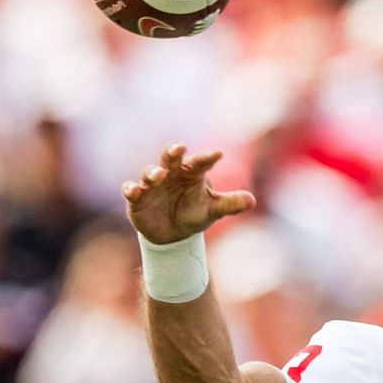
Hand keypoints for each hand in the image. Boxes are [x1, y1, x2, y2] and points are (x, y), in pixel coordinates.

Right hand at [122, 144, 253, 244]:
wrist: (172, 234)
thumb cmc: (194, 214)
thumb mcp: (212, 210)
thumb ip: (230, 203)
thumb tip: (252, 201)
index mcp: (191, 172)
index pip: (200, 162)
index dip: (208, 157)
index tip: (218, 154)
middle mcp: (170, 173)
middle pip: (170, 157)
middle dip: (173, 151)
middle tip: (179, 148)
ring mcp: (152, 184)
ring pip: (149, 172)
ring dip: (152, 172)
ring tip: (158, 175)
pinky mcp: (137, 199)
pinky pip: (131, 190)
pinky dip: (131, 189)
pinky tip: (134, 191)